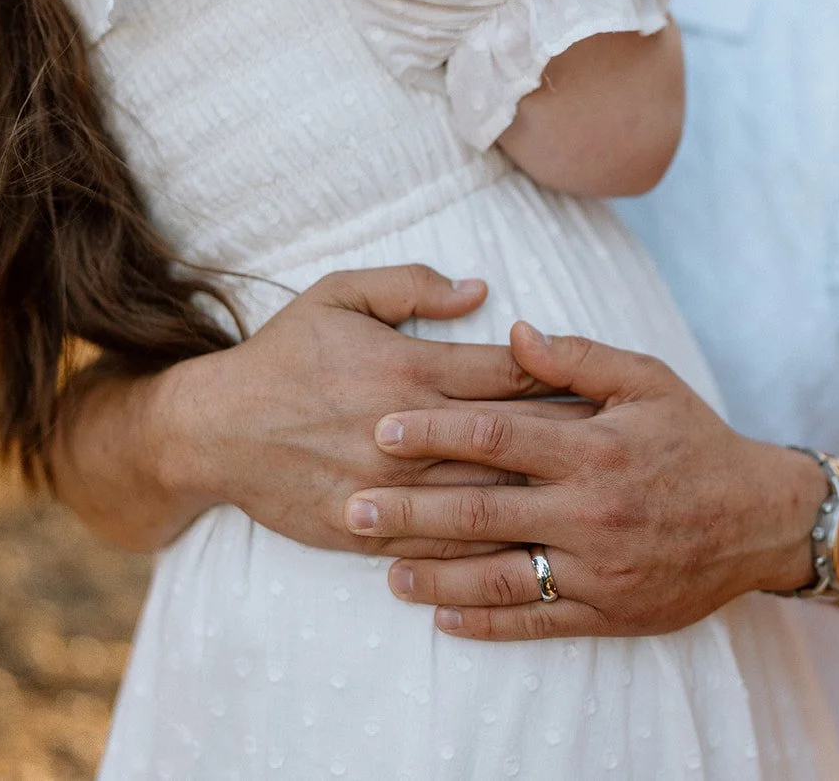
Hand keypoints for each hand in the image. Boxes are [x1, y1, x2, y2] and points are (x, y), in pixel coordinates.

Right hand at [157, 266, 590, 555]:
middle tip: (626, 453)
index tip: (610, 389)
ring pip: (486, 502)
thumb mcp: (339, 293)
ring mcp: (389, 489)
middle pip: (512, 443)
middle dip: (572, 447)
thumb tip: (481, 289)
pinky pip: (442, 548)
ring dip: (543, 504)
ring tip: (599, 506)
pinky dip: (490, 552)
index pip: (511, 376)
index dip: (566, 381)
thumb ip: (411, 285)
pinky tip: (533, 553)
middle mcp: (407, 432)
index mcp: (409, 369)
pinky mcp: (367, 532)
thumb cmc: (285, 354)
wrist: (212, 429)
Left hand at [345, 323, 829, 639]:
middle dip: (409, 508)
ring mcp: (596, 568)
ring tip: (385, 572)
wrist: (760, 519)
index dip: (434, 429)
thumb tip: (515, 333)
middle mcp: (590, 510)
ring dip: (434, 575)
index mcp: (595, 447)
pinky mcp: (607, 612)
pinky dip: (484, 623)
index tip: (381, 428)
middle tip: (353, 507)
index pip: (497, 436)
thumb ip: (579, 358)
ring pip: (498, 576)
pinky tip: (440, 616)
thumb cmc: (695, 441)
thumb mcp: (650, 381)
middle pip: (481, 509)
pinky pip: (534, 622)